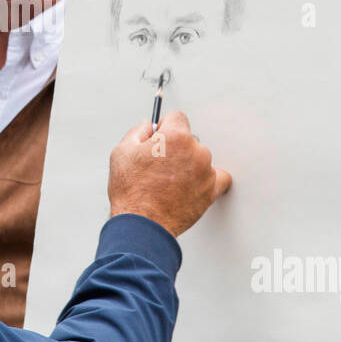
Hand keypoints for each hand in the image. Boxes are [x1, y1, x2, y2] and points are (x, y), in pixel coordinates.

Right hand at [107, 111, 231, 237]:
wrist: (142, 224)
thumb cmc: (132, 191)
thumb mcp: (122, 152)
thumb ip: (138, 132)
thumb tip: (147, 127)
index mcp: (175, 137)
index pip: (177, 117)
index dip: (165, 127)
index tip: (160, 137)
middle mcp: (196, 151)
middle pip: (188, 139)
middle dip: (175, 148)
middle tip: (159, 165)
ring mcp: (205, 171)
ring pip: (199, 159)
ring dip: (188, 165)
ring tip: (168, 182)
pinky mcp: (211, 191)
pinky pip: (218, 178)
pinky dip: (208, 180)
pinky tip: (194, 184)